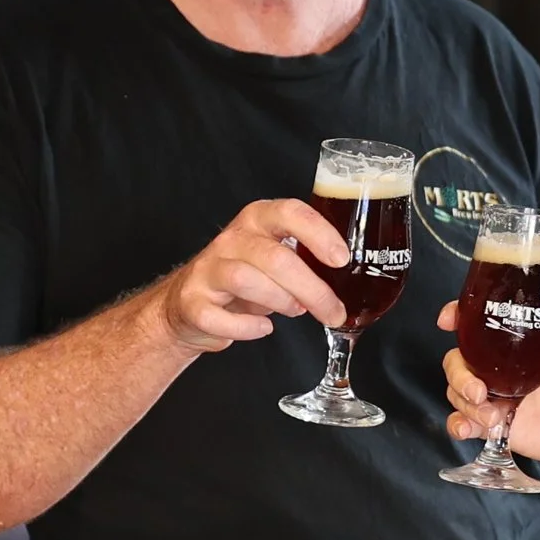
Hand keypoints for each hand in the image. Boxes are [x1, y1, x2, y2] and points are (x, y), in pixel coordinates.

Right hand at [157, 199, 349, 351]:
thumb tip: (350, 280)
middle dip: (312, 289)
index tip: (341, 258)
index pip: (290, 212)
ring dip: (280, 301)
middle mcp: (231, 239)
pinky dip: (245, 327)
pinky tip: (262, 327)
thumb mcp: (277, 259)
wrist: (189, 302)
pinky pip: (217, 316)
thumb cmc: (244, 277)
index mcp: (259, 220)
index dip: (318, 233)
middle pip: (275, 257)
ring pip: (246, 280)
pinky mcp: (191, 301)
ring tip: (294, 311)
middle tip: (332, 311)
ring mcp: (207, 269)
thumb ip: (307, 262)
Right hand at [439, 313, 539, 473]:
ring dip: (464, 403)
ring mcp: (495, 397)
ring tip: (491, 417)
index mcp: (519, 345)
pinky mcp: (494, 425)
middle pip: (459, 361)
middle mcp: (500, 369)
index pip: (479, 324)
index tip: (449, 319)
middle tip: (478, 391)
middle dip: (459, 373)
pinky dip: (459, 425)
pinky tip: (467, 429)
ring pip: (458, 392)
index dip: (459, 317)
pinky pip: (464, 422)